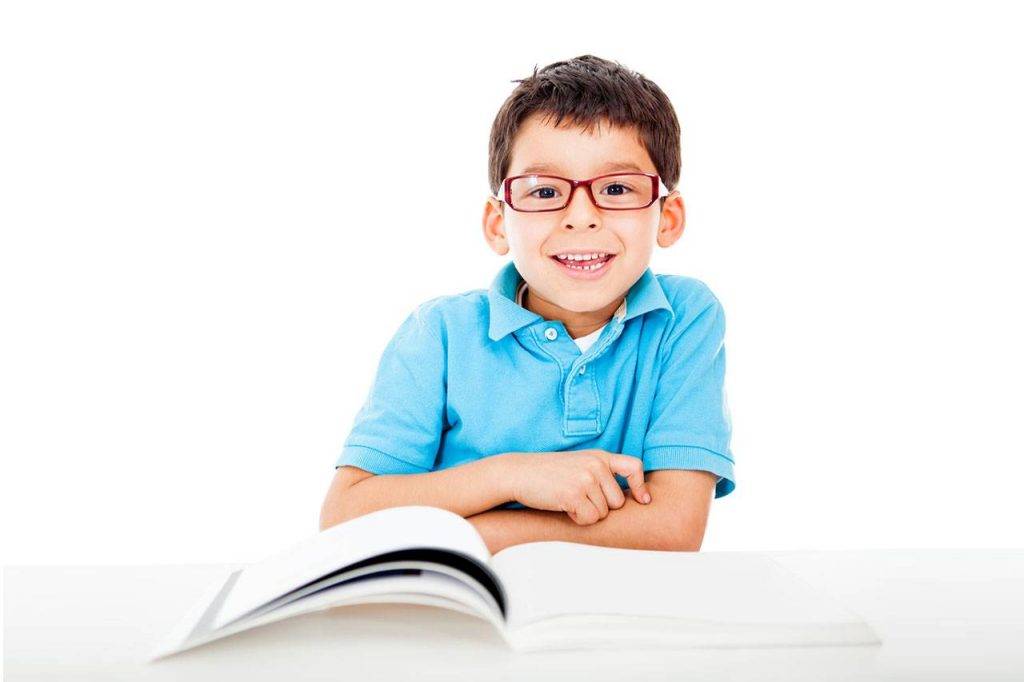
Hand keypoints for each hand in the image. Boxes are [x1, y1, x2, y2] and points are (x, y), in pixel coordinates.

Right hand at [507, 449, 650, 525]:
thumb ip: (601, 474)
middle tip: (578, 497)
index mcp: (600, 456)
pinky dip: (577, 519)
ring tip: (568, 499)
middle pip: (618, 502)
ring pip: (603, 514)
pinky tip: (563, 506)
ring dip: (587, 513)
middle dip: (601, 507)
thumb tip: (624, 499)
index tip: (643, 500)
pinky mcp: (574, 494)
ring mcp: (586, 479)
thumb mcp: (578, 464)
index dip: (641, 486)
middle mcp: (596, 465)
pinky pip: (589, 519)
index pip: (634, 466)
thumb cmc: (548, 473)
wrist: (518, 473)